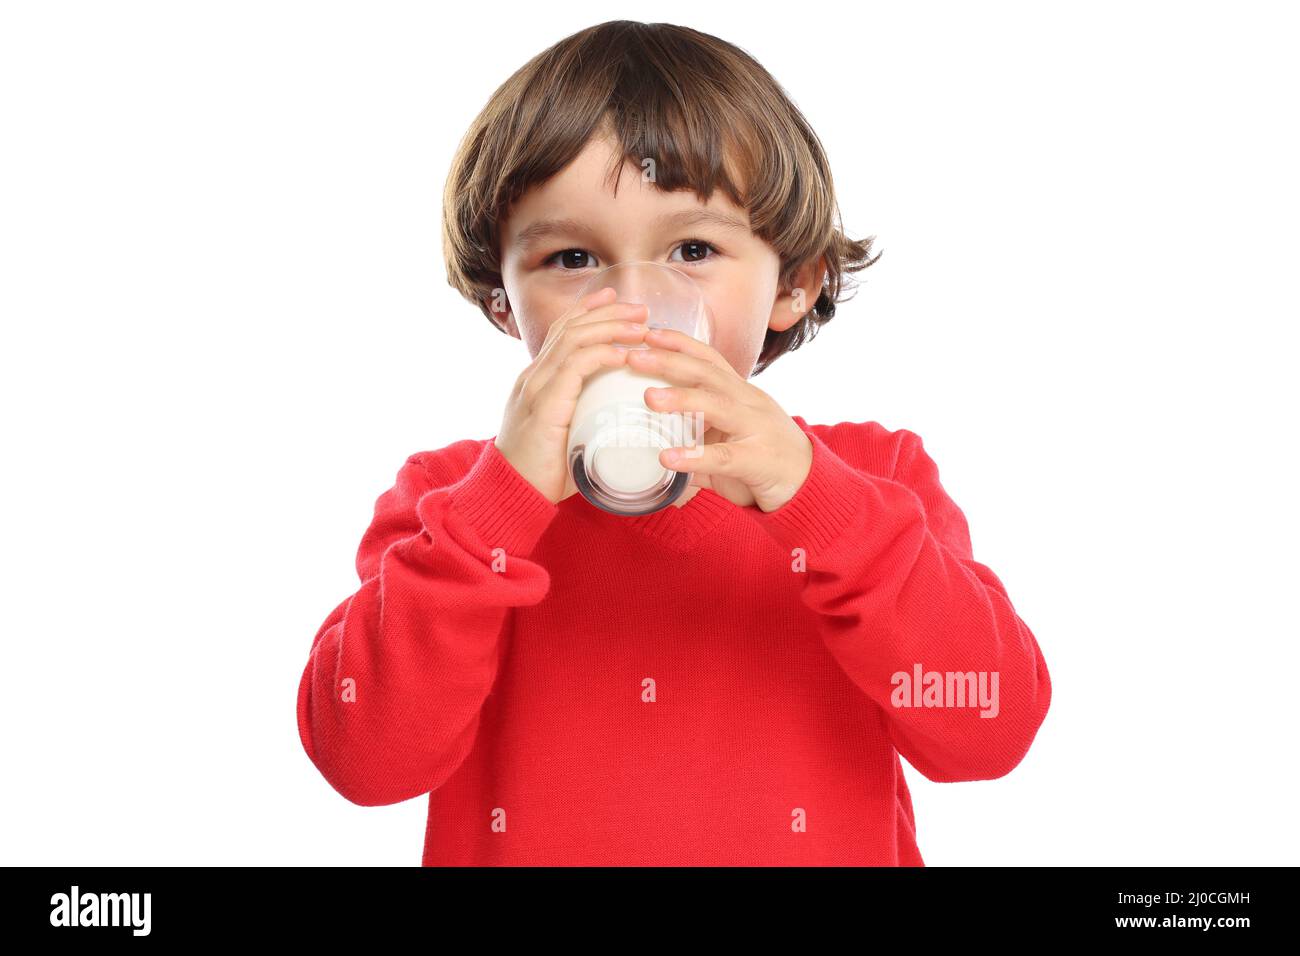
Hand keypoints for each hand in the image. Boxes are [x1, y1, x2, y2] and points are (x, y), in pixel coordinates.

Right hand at [494, 287, 649, 503]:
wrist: (510, 495)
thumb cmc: (542, 475)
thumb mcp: (566, 438)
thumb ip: (586, 422)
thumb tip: (620, 424)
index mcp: (537, 382)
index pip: (562, 333)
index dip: (588, 311)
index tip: (615, 299)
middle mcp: (534, 377)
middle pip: (571, 328)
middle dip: (607, 312)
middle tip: (639, 308)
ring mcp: (536, 387)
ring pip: (574, 340)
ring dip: (611, 328)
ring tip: (641, 326)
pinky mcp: (544, 404)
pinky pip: (575, 366)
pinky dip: (602, 355)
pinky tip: (625, 355)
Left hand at [627, 327, 813, 512]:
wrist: (810, 485)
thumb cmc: (764, 460)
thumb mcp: (729, 441)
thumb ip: (696, 443)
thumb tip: (656, 450)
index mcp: (741, 393)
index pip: (709, 358)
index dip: (679, 343)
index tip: (648, 333)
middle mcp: (749, 402)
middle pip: (707, 373)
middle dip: (669, 361)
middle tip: (633, 357)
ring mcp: (756, 429)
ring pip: (717, 405)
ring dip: (681, 398)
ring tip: (649, 398)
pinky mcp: (758, 460)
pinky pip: (723, 456)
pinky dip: (694, 456)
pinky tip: (667, 458)